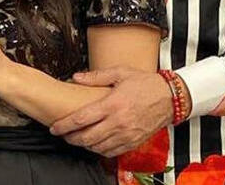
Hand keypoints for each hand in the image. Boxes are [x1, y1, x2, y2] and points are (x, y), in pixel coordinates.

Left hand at [48, 67, 175, 156]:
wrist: (170, 97)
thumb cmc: (145, 83)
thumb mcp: (120, 72)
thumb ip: (96, 76)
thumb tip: (76, 77)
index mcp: (113, 104)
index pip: (81, 119)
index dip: (64, 125)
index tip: (54, 128)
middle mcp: (118, 122)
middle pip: (87, 137)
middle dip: (71, 138)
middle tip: (63, 135)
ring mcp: (126, 134)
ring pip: (98, 147)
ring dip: (84, 145)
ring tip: (77, 138)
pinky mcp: (133, 142)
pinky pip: (111, 152)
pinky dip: (99, 150)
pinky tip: (95, 144)